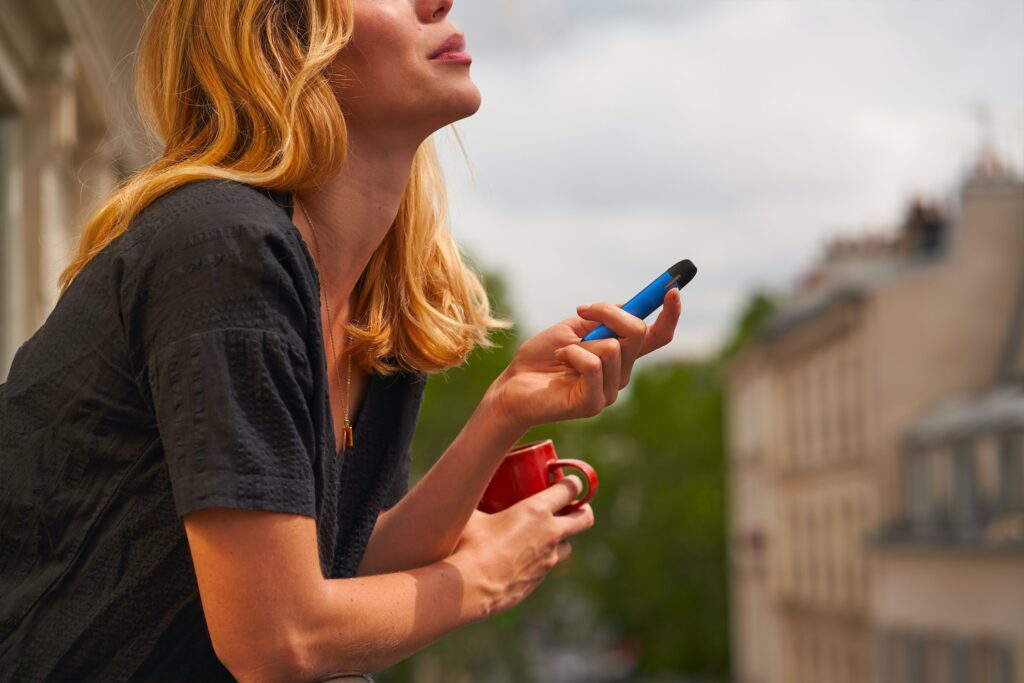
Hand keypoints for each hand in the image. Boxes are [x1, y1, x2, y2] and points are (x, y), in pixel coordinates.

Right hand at [450, 476, 594, 619]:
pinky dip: (543, 558)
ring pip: (569, 545)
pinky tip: (525, 556)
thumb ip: (473, 500)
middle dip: (581, 509)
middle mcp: (549, 533)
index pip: (570, 490)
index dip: (573, 483)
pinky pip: (549, 564)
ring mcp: (548, 559)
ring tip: (545, 533)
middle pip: (584, 518)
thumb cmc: (469, 546)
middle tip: (569, 506)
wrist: (471, 588)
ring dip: (562, 537)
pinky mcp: (540, 579)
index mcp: (536, 511)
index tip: (569, 481)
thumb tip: (463, 490)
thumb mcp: (471, 514)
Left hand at [486, 287, 680, 430]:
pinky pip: (592, 364)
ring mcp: (609, 391)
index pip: (656, 337)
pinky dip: (572, 354)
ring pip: (613, 348)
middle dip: (609, 313)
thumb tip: (628, 306)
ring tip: (562, 354)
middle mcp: (620, 374)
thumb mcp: (572, 328)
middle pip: (636, 332)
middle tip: (581, 310)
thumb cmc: (540, 358)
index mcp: (620, 356)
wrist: (511, 386)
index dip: (669, 315)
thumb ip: (601, 320)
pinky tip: (560, 362)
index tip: (672, 289)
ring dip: (580, 342)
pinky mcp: (593, 403)